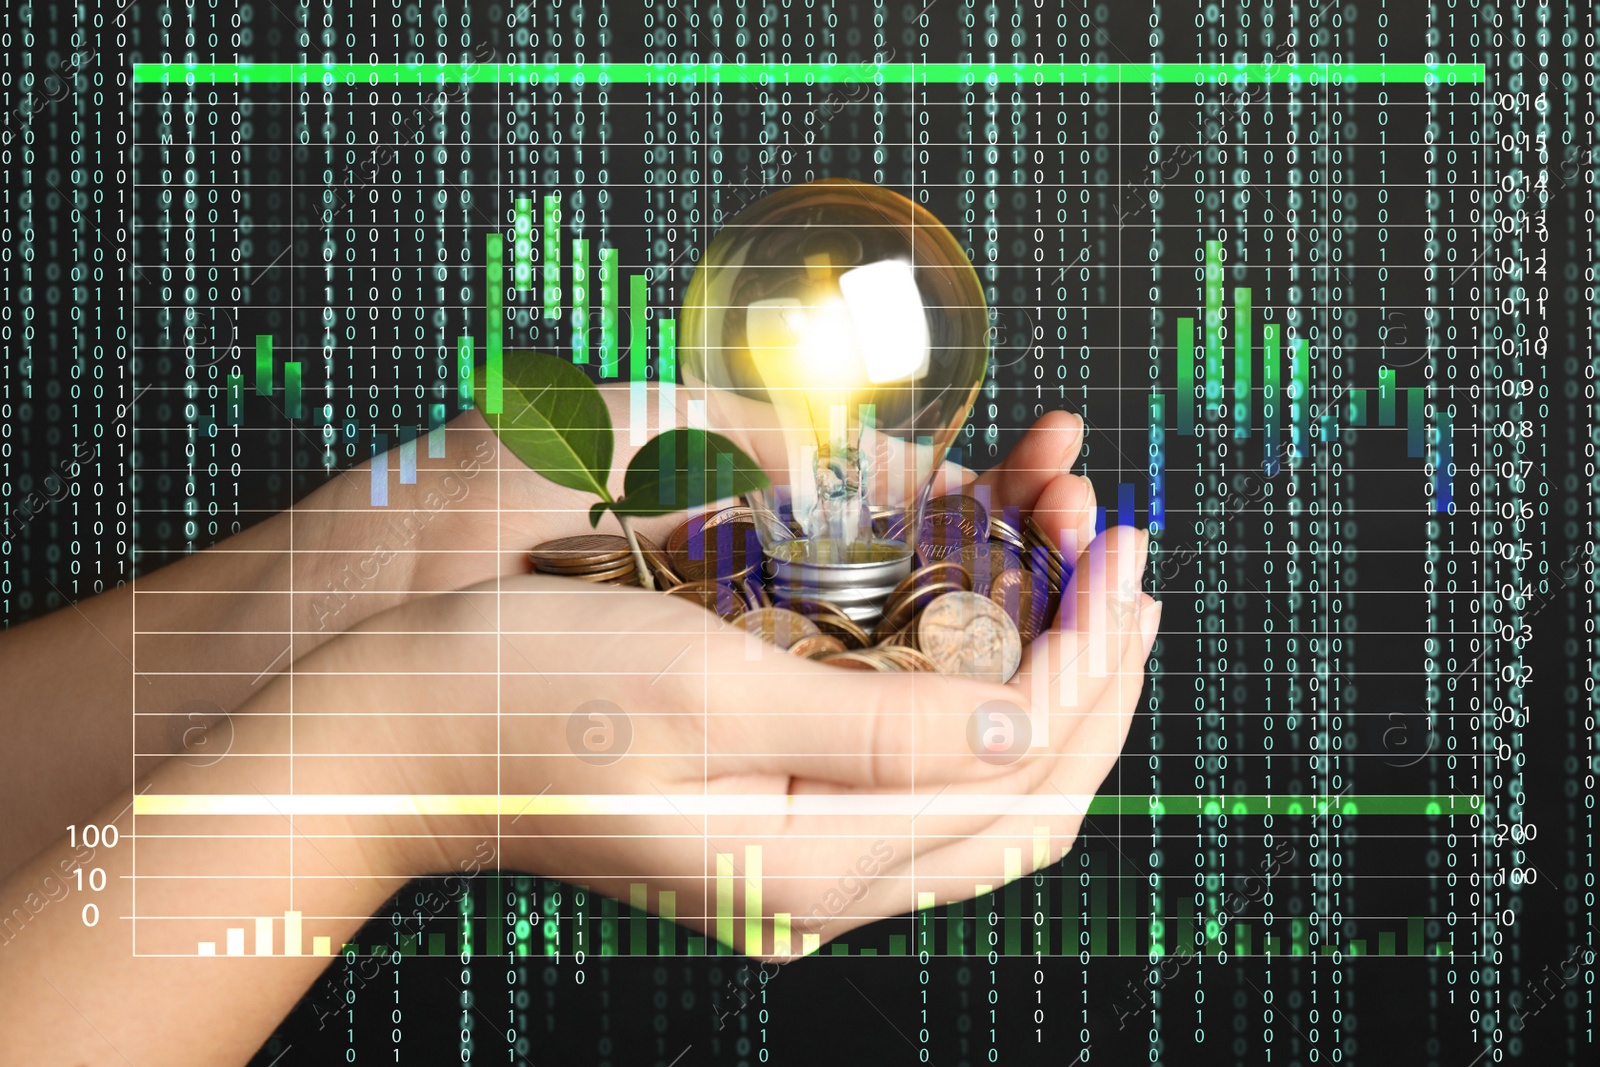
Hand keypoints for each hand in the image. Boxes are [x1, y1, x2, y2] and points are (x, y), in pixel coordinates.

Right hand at [284, 405, 1154, 955]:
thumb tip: (1029, 730)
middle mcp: (822, 882)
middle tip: (1125, 555)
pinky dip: (972, 703)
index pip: (1022, 774)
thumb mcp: (707, 693)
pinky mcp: (771, 824)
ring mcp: (796, 861)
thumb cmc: (529, 695)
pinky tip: (986, 630)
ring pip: (980, 792)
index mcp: (818, 862)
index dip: (1092, 661)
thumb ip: (879, 730)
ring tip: (1082, 581)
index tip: (1119, 555)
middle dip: (1093, 672)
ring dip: (1045, 684)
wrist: (400, 734)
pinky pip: (914, 777)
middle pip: (1022, 798)